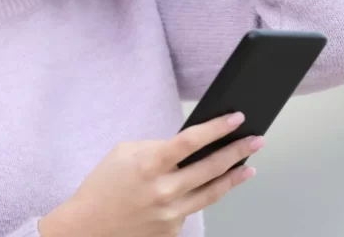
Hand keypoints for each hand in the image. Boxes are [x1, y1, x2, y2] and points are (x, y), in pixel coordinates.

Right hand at [38, 112, 263, 236]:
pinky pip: (193, 209)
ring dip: (235, 177)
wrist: (86, 228)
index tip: (236, 118)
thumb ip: (157, 147)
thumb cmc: (103, 186)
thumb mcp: (125, 153)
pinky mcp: (171, 231)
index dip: (217, 128)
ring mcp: (170, 214)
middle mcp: (164, 190)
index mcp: (150, 164)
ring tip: (250, 166)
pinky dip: (202, 196)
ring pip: (213, 192)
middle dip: (238, 150)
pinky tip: (213, 187)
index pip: (192, 141)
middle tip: (257, 140)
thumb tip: (188, 146)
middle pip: (212, 167)